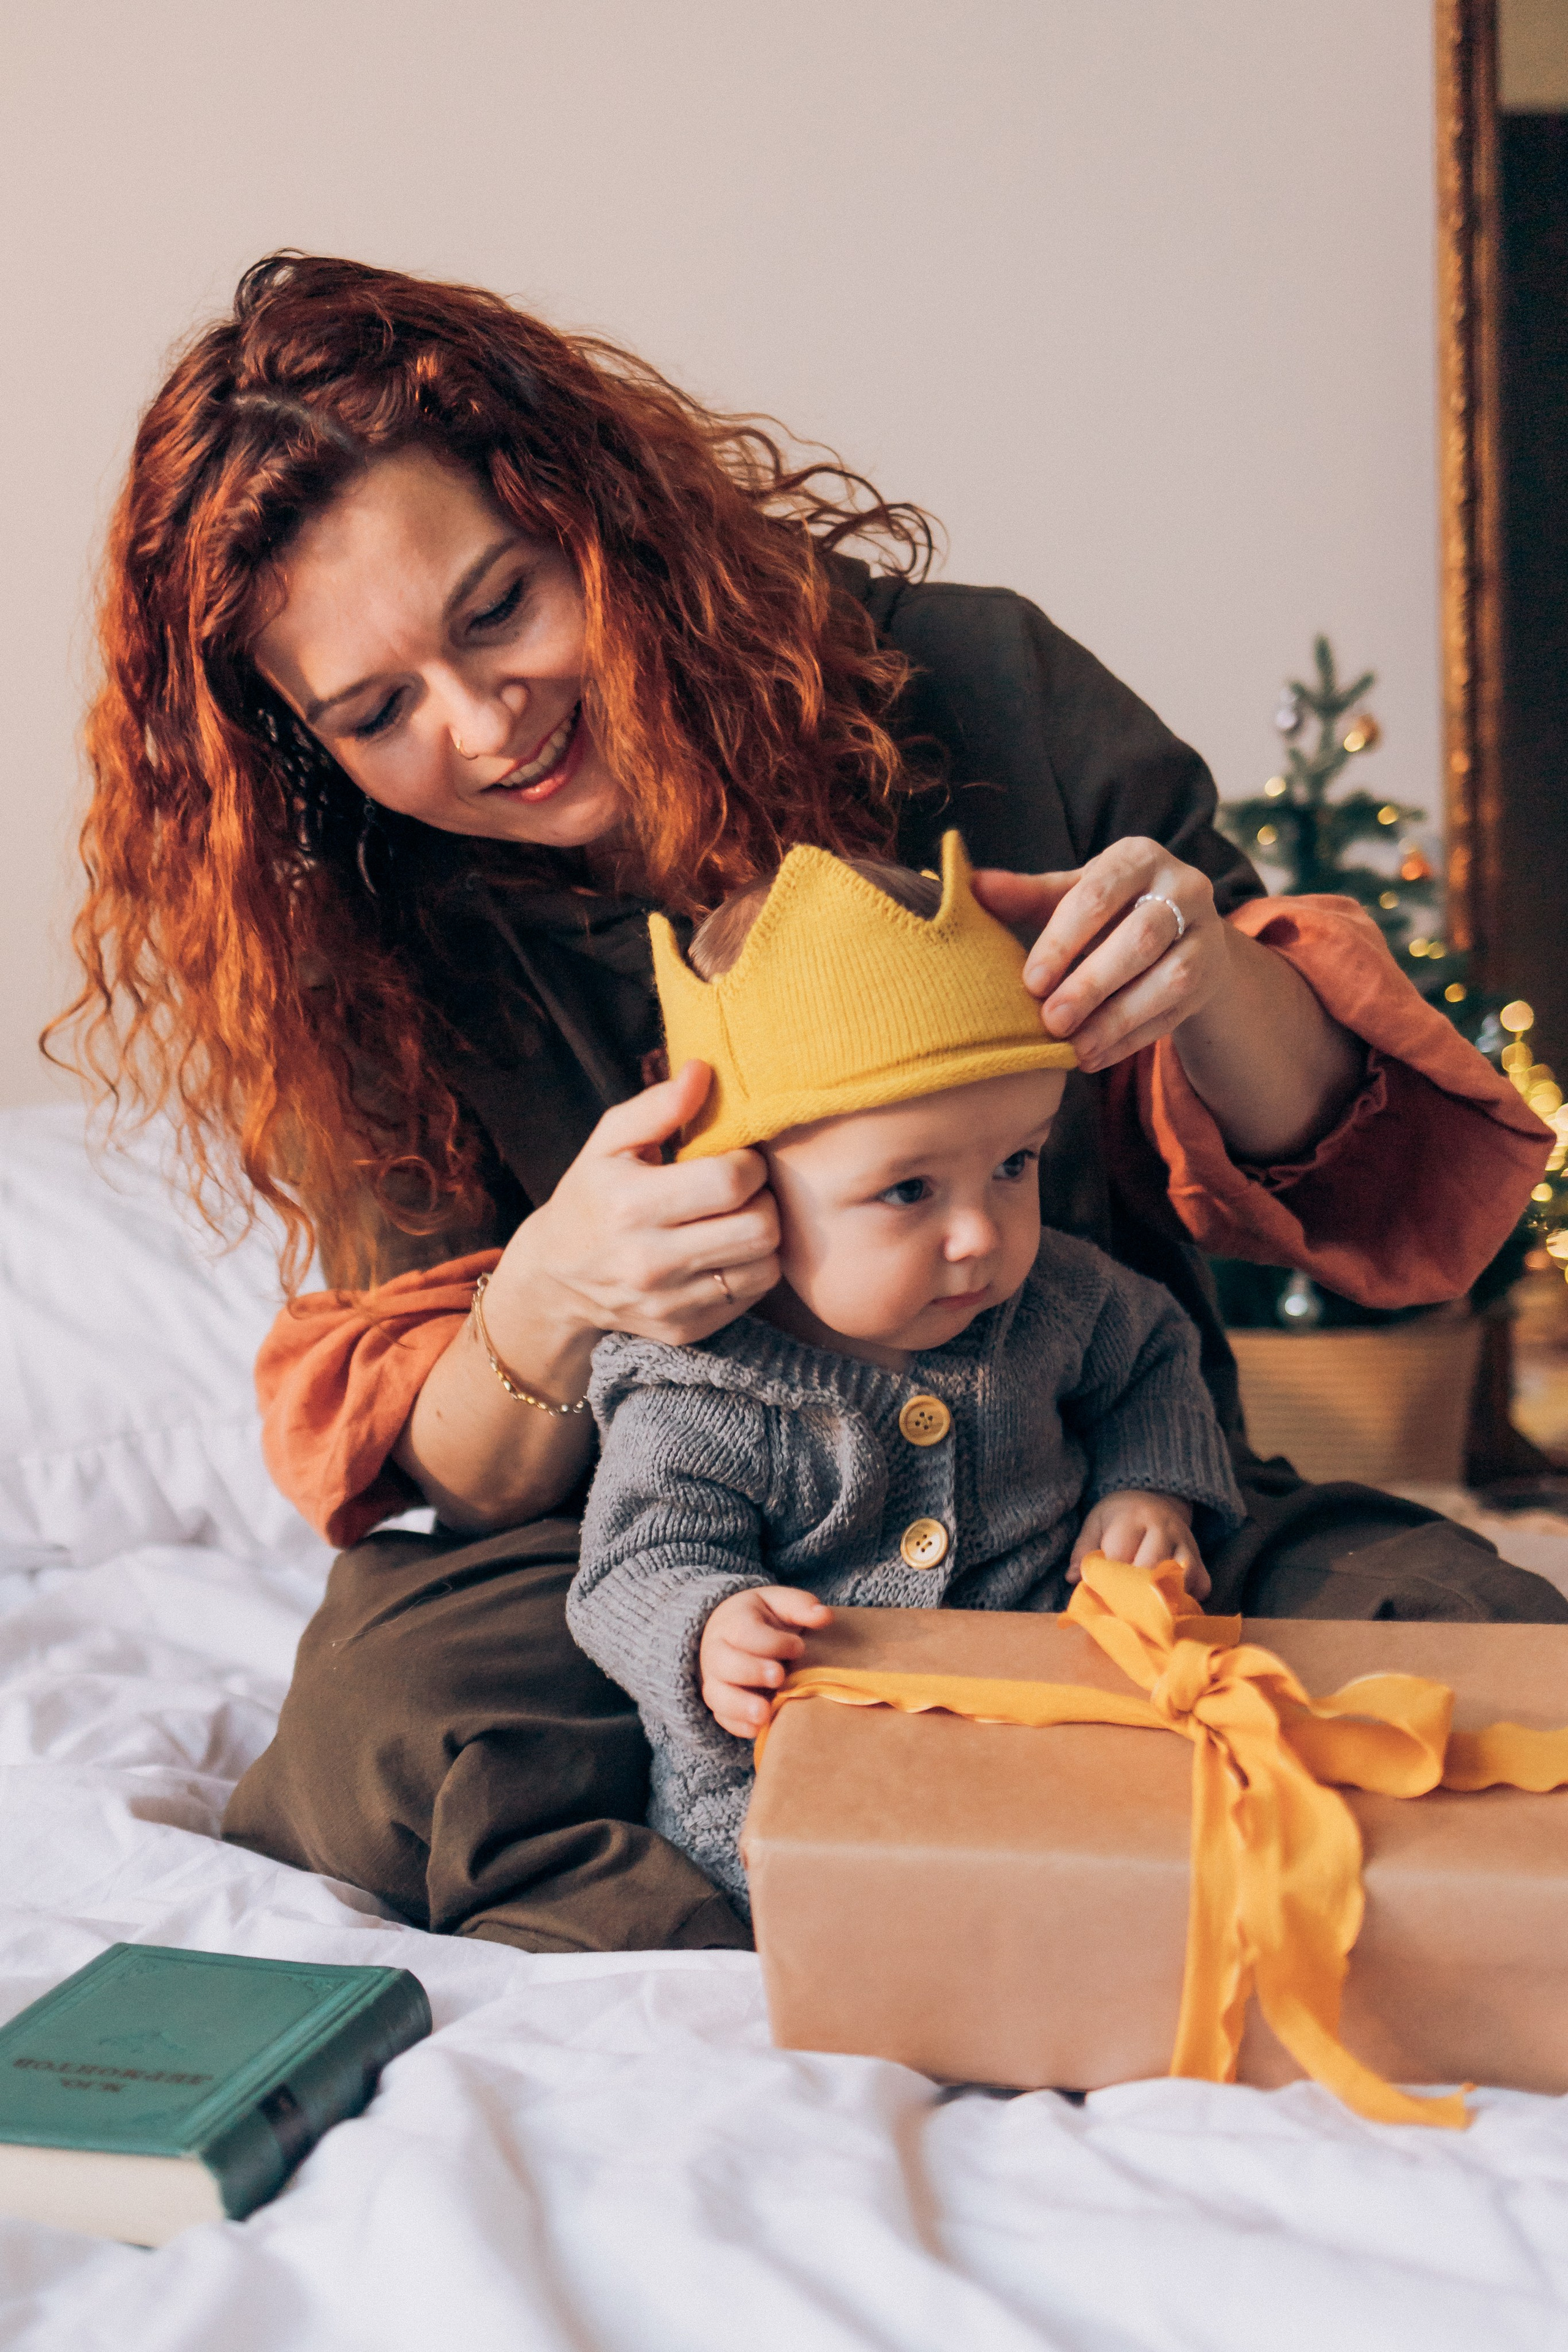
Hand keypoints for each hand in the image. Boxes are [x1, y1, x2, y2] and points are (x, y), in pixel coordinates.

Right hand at [487, 1059, 781, 1358]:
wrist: (555, 1278)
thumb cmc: (591, 1195)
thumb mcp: (608, 1141)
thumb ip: (657, 1105)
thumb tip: (703, 1071)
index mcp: (630, 1206)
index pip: (730, 1182)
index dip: (750, 1163)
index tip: (738, 1158)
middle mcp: (649, 1262)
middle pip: (758, 1228)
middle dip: (764, 1199)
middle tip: (746, 1189)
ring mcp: (668, 1303)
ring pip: (764, 1266)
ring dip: (763, 1236)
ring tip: (739, 1217)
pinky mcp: (683, 1330)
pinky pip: (750, 1295)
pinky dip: (750, 1268)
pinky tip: (725, 1250)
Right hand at [699, 1586, 832, 1738]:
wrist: (731, 1633)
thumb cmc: (762, 1619)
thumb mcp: (779, 1603)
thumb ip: (800, 1606)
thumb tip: (825, 1616)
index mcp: (733, 1623)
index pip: (745, 1633)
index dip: (772, 1642)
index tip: (799, 1647)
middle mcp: (717, 1652)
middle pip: (726, 1664)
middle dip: (752, 1671)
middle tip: (779, 1676)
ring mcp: (715, 1680)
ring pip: (717, 1695)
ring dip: (740, 1706)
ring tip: (764, 1713)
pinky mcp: (720, 1704)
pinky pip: (722, 1717)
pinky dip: (737, 1725)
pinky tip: (758, 1729)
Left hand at [970, 840, 1229, 1072]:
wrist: (1177, 929)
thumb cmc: (1109, 909)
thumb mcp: (1071, 896)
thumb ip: (1025, 894)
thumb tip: (970, 886)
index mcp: (1140, 857)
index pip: (1099, 895)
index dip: (1063, 941)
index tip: (1030, 981)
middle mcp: (1184, 887)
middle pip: (1140, 938)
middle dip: (1092, 984)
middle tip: (1050, 1021)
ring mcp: (1206, 933)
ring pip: (1170, 979)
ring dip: (1118, 1019)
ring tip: (1074, 1049)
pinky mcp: (1212, 976)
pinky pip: (1175, 1013)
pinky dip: (1131, 1040)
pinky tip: (1094, 1058)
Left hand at [1068, 1490, 1210, 1600]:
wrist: (1156, 1498)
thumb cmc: (1119, 1517)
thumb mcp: (1095, 1523)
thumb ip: (1083, 1549)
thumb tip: (1072, 1578)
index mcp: (1132, 1519)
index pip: (1119, 1558)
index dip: (1107, 1582)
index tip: (1098, 1598)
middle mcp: (1164, 1529)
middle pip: (1151, 1570)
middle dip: (1133, 1595)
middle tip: (1121, 1612)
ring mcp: (1187, 1544)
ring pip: (1180, 1579)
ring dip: (1162, 1599)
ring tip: (1145, 1613)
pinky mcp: (1201, 1559)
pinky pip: (1201, 1586)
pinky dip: (1188, 1599)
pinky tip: (1170, 1605)